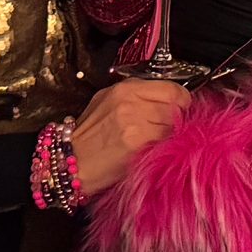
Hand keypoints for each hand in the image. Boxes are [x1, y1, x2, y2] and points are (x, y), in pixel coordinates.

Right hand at [69, 79, 192, 195]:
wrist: (71, 163)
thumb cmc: (89, 136)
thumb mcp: (107, 102)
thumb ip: (136, 96)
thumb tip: (167, 98)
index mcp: (125, 88)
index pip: (172, 88)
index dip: (180, 100)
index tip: (180, 108)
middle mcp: (131, 102)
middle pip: (176, 106)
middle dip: (177, 118)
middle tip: (167, 128)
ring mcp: (136, 122)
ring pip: (173, 124)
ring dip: (170, 133)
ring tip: (156, 140)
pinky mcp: (138, 143)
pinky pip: (165, 141)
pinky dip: (164, 146)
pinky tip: (152, 150)